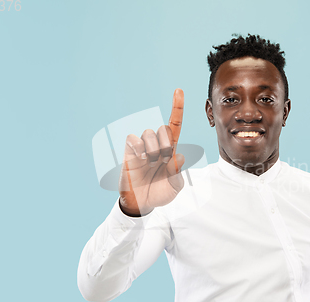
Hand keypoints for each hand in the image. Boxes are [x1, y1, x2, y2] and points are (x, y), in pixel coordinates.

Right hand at [118, 89, 184, 215]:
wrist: (142, 203)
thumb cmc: (160, 192)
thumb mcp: (175, 186)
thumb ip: (178, 173)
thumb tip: (179, 157)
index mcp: (171, 149)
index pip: (174, 125)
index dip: (177, 108)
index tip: (178, 90)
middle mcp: (157, 145)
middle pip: (164, 128)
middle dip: (167, 144)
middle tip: (163, 160)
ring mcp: (142, 147)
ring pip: (150, 133)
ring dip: (154, 149)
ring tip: (150, 163)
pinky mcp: (129, 151)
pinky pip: (133, 139)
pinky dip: (138, 148)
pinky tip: (140, 159)